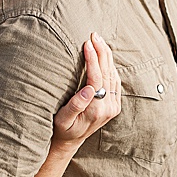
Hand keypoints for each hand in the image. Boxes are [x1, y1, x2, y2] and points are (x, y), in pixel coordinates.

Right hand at [51, 34, 119, 148]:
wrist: (70, 142)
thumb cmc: (61, 130)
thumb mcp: (62, 120)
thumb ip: (75, 106)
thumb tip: (89, 89)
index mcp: (96, 110)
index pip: (97, 78)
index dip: (92, 59)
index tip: (87, 43)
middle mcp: (109, 108)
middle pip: (108, 73)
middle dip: (102, 52)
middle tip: (94, 34)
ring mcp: (114, 106)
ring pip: (113, 75)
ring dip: (107, 56)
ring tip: (98, 40)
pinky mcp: (115, 105)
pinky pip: (114, 81)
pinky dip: (109, 66)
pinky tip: (103, 55)